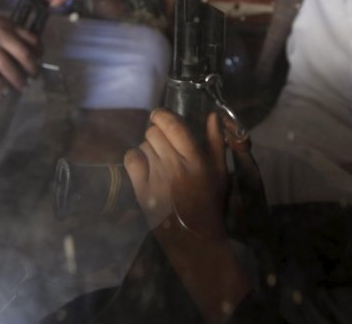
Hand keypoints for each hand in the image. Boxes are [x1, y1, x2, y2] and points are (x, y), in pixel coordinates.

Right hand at [0, 2, 39, 91]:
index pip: (32, 39)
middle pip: (23, 55)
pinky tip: (3, 91)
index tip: (40, 59)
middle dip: (32, 69)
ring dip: (18, 80)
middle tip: (35, 77)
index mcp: (9, 26)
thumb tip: (27, 51)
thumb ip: (11, 33)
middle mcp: (1, 36)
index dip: (39, 51)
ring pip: (8, 67)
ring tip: (23, 87)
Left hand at [124, 109, 227, 238]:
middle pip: (153, 132)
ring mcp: (156, 178)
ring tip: (158, 159)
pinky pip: (131, 159)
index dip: (162, 115)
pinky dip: (136, 159)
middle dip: (157, 133)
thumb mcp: (220, 171)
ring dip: (149, 148)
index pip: (172, 124)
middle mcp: (174, 165)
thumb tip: (212, 115)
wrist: (193, 236)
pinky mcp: (141, 190)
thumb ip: (216, 141)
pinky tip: (145, 167)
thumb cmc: (210, 201)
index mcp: (195, 158)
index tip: (162, 117)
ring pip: (143, 145)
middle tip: (164, 143)